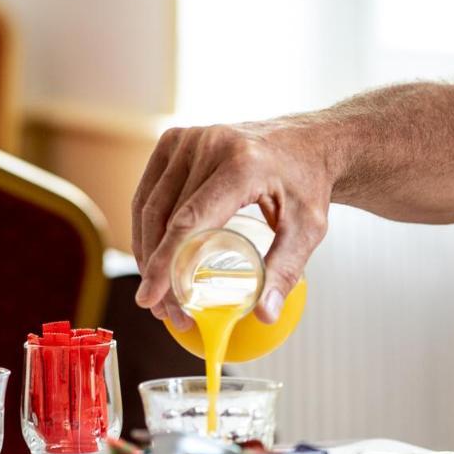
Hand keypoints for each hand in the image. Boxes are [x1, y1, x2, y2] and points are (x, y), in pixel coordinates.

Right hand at [131, 121, 331, 328]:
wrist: (308, 143)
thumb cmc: (308, 185)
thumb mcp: (308, 230)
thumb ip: (285, 271)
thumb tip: (264, 314)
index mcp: (242, 164)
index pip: (190, 219)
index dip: (165, 261)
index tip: (151, 296)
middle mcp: (210, 144)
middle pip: (165, 216)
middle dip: (157, 268)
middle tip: (163, 310)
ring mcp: (189, 138)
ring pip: (149, 205)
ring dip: (145, 251)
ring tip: (156, 292)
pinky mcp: (176, 139)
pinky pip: (149, 191)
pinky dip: (145, 227)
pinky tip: (152, 257)